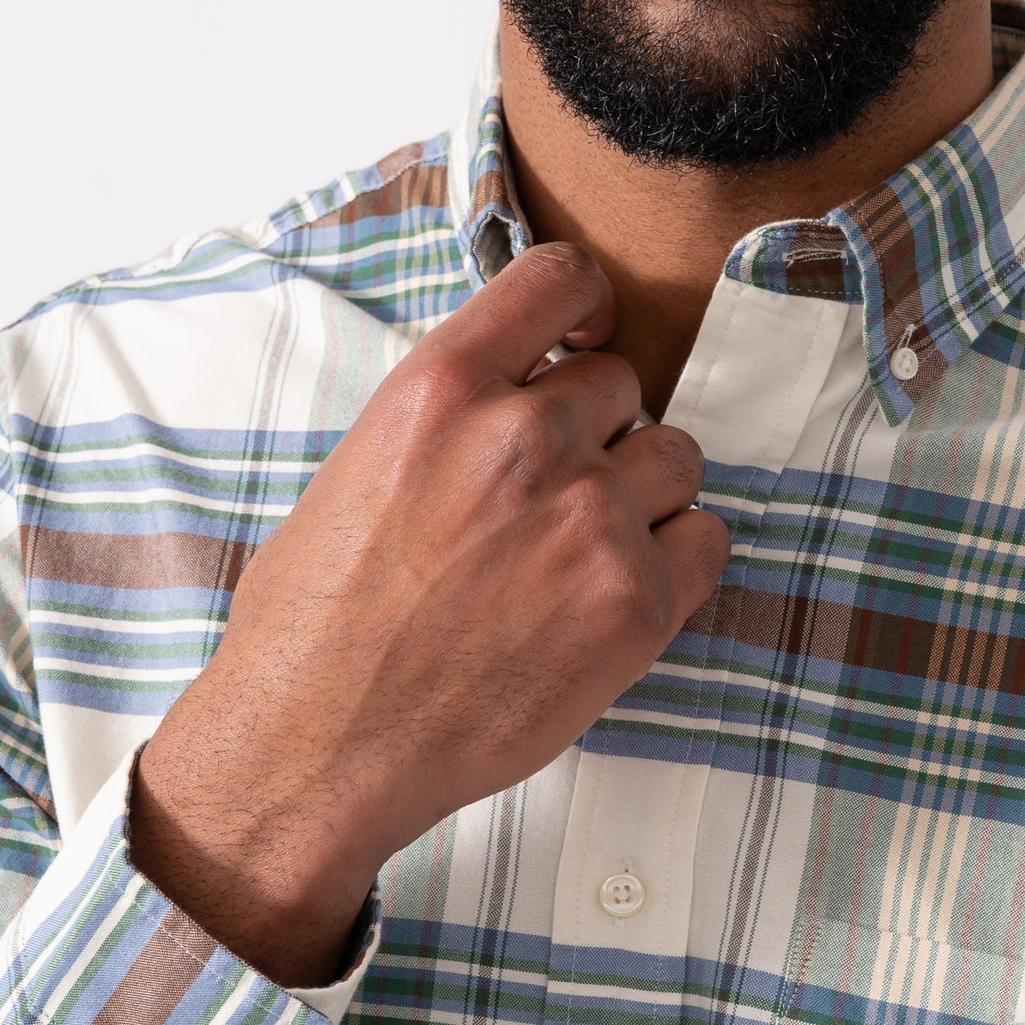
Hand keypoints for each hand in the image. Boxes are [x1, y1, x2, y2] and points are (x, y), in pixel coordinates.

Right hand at [129, 243, 729, 985]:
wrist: (319, 745)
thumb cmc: (316, 624)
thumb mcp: (360, 469)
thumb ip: (452, 420)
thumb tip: (519, 396)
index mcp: (443, 387)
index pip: (561, 278)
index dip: (586, 309)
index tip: (584, 343)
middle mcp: (525, 437)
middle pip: (623, 385)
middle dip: (596, 434)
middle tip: (547, 503)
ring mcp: (590, 517)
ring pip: (676, 457)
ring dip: (643, 494)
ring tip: (577, 555)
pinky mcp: (636, 601)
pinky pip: (707, 540)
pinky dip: (676, 562)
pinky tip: (611, 597)